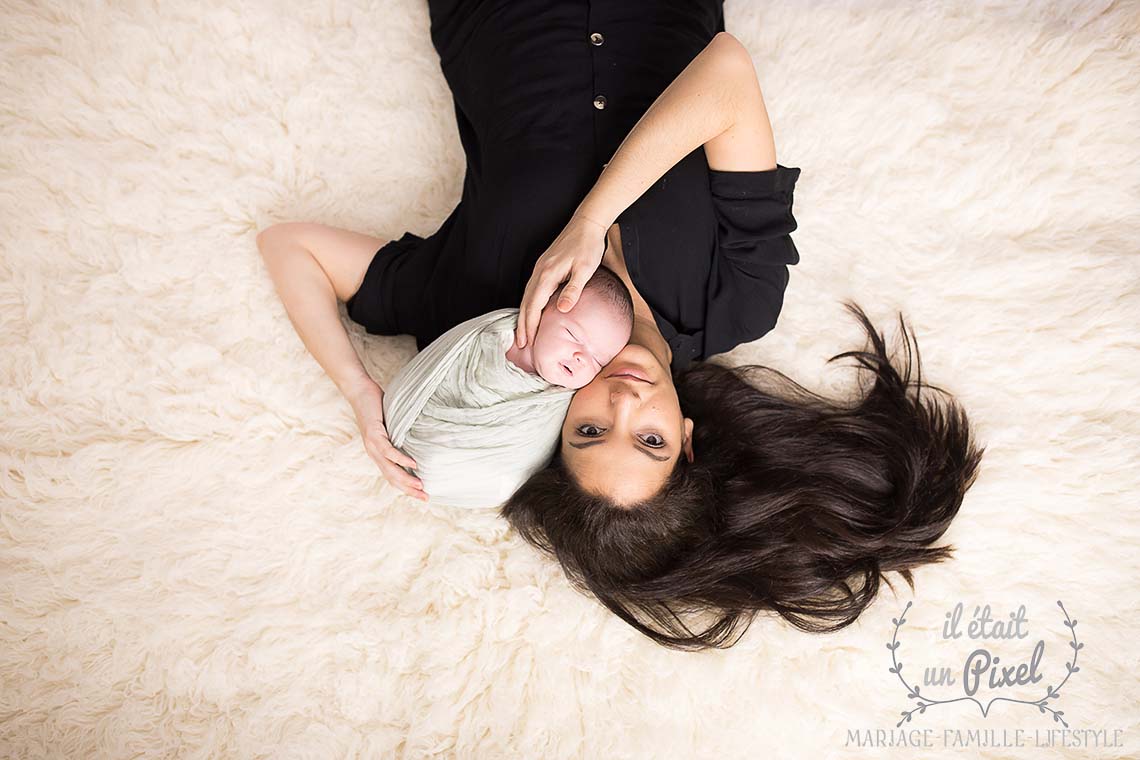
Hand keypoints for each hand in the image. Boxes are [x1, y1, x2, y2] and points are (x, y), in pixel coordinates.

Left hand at [345, 377, 428, 501]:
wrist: (359, 391)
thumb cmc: (376, 405)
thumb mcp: (391, 424)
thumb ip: (399, 434)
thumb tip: (418, 439)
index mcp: (378, 453)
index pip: (392, 476)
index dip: (406, 488)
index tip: (421, 495)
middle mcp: (374, 453)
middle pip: (392, 478)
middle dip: (409, 490)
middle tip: (425, 498)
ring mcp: (373, 445)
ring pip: (390, 469)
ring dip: (406, 479)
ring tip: (421, 486)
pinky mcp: (374, 435)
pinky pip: (389, 451)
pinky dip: (401, 460)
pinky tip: (413, 464)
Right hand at [515, 213, 608, 348]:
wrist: (586, 223)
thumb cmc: (587, 246)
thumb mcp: (585, 269)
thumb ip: (573, 290)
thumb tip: (562, 310)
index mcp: (547, 275)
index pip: (534, 306)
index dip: (530, 326)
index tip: (528, 342)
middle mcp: (539, 272)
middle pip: (526, 303)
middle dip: (522, 325)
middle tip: (521, 344)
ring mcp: (540, 268)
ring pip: (527, 296)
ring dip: (524, 315)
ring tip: (523, 332)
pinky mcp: (544, 266)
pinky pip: (532, 290)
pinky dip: (529, 304)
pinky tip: (532, 311)